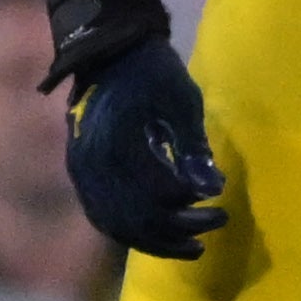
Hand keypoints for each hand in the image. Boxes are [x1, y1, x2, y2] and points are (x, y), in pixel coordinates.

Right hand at [63, 36, 223, 258]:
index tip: (219, 203)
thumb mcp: (182, 101)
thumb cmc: (152, 73)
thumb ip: (193, 147)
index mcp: (114, 147)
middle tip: (216, 225)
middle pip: (134, 219)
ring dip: (155, 240)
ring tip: (193, 247)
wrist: (110, 53)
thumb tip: (211, 190)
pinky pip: (103, 215)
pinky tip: (159, 236)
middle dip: (177, 230)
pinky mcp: (82, 174)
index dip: (187, 209)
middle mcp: (90, 167)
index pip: (151, 197)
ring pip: (116, 224)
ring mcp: (81, 172)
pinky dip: (132, 231)